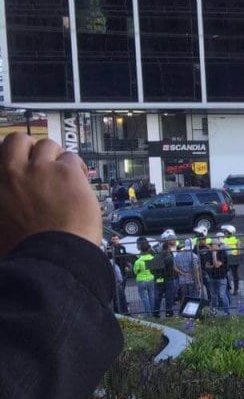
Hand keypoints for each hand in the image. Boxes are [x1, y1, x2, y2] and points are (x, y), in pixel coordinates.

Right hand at [0, 134, 100, 256]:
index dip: (7, 158)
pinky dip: (76, 167)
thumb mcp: (1, 228)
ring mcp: (38, 170)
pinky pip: (71, 158)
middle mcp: (10, 174)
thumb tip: (11, 203)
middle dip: (29, 147)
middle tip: (40, 161)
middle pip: (16, 140)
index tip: (17, 165)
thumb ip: (5, 205)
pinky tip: (80, 181)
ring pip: (47, 145)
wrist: (49, 258)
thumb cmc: (24, 251)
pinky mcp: (65, 172)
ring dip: (55, 157)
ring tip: (63, 174)